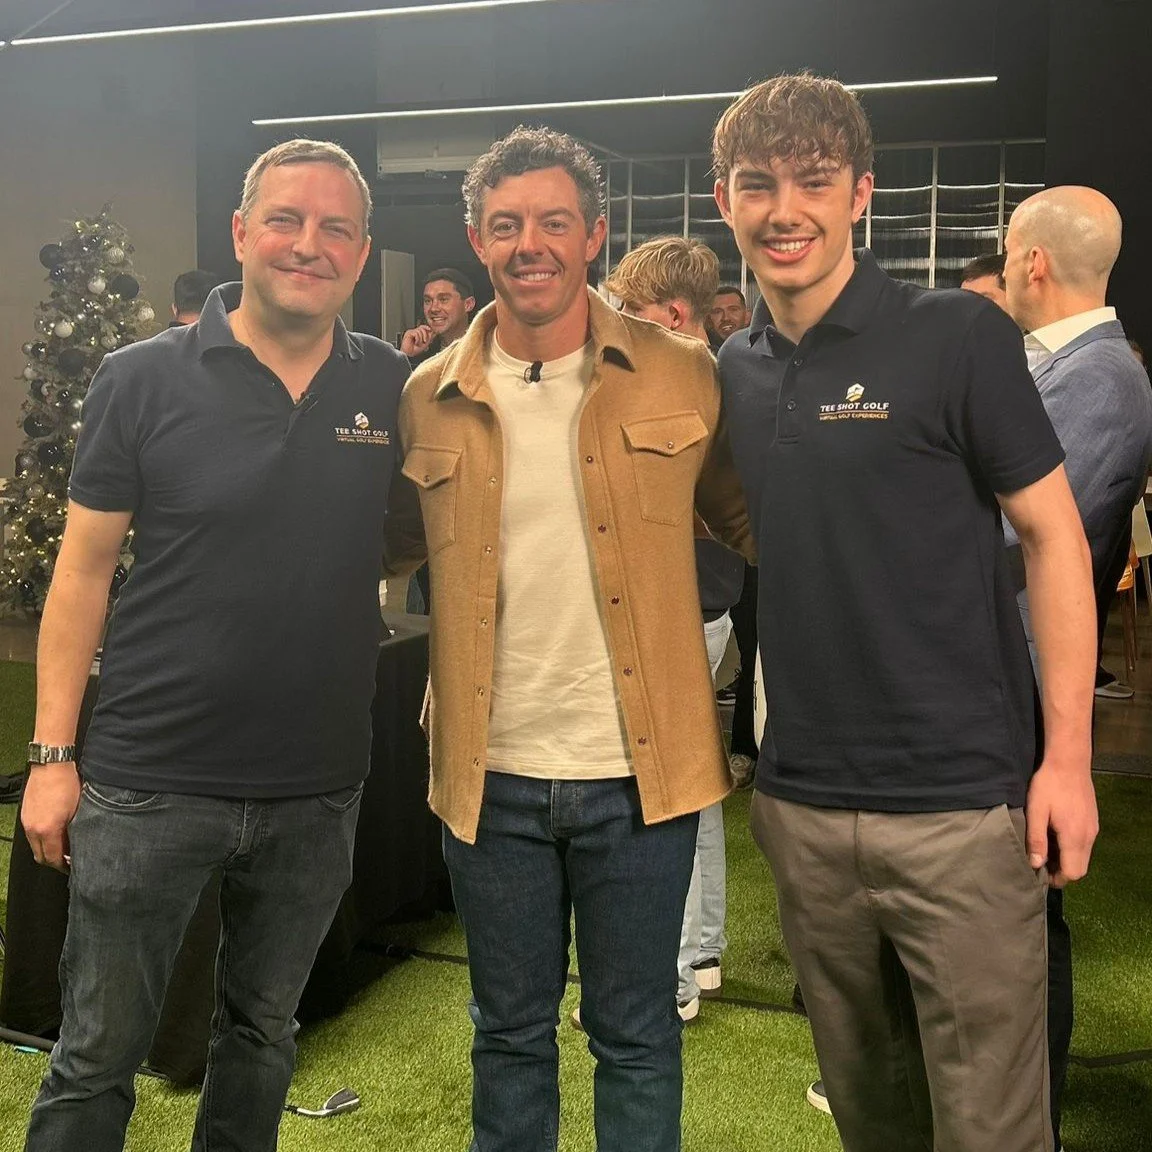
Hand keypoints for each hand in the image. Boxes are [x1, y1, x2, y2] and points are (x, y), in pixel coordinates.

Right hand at [22, 761, 80, 871]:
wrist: (51, 766)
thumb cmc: (67, 785)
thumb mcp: (77, 811)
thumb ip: (73, 832)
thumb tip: (74, 845)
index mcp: (48, 830)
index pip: (53, 858)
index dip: (63, 866)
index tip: (72, 868)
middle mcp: (33, 829)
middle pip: (40, 857)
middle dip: (53, 862)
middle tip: (67, 862)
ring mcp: (27, 822)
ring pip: (34, 847)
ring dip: (46, 851)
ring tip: (62, 848)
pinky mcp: (25, 815)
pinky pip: (30, 835)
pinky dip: (40, 840)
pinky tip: (53, 834)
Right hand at [400, 325, 434, 356]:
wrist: (409, 353)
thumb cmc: (415, 350)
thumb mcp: (425, 344)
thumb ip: (429, 338)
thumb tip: (433, 332)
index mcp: (418, 334)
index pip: (422, 327)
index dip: (426, 327)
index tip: (430, 329)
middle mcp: (414, 332)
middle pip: (422, 328)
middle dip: (425, 335)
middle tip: (425, 341)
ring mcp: (411, 332)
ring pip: (419, 331)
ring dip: (421, 339)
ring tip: (418, 344)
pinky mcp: (408, 333)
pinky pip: (416, 333)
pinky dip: (418, 339)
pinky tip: (416, 343)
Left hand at [1024, 755, 1098, 886]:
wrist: (1069, 762)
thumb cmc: (1049, 785)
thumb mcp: (1036, 811)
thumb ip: (1036, 839)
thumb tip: (1036, 864)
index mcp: (1075, 838)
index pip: (1072, 873)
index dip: (1056, 878)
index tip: (1039, 873)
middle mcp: (1089, 837)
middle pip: (1080, 869)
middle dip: (1061, 871)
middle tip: (1040, 863)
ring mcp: (1093, 830)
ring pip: (1083, 857)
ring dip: (1066, 859)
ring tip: (1045, 849)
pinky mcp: (1093, 822)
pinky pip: (1085, 845)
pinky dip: (1071, 849)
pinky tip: (1055, 837)